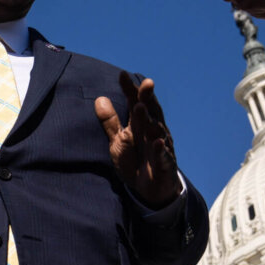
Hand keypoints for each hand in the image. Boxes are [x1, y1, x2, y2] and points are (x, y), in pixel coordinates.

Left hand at [95, 72, 181, 208]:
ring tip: (140, 106)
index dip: (129, 89)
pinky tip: (157, 142)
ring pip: (156, 130)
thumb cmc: (135, 161)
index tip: (121, 74)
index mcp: (141, 124)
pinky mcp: (165, 164)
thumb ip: (110, 121)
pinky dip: (160, 149)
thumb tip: (99, 98)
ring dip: (149, 119)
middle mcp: (153, 131)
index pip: (135, 102)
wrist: (151, 190)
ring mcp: (161, 147)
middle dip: (147, 97)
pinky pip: (163, 156)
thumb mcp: (119, 141)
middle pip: (151, 111)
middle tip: (145, 83)